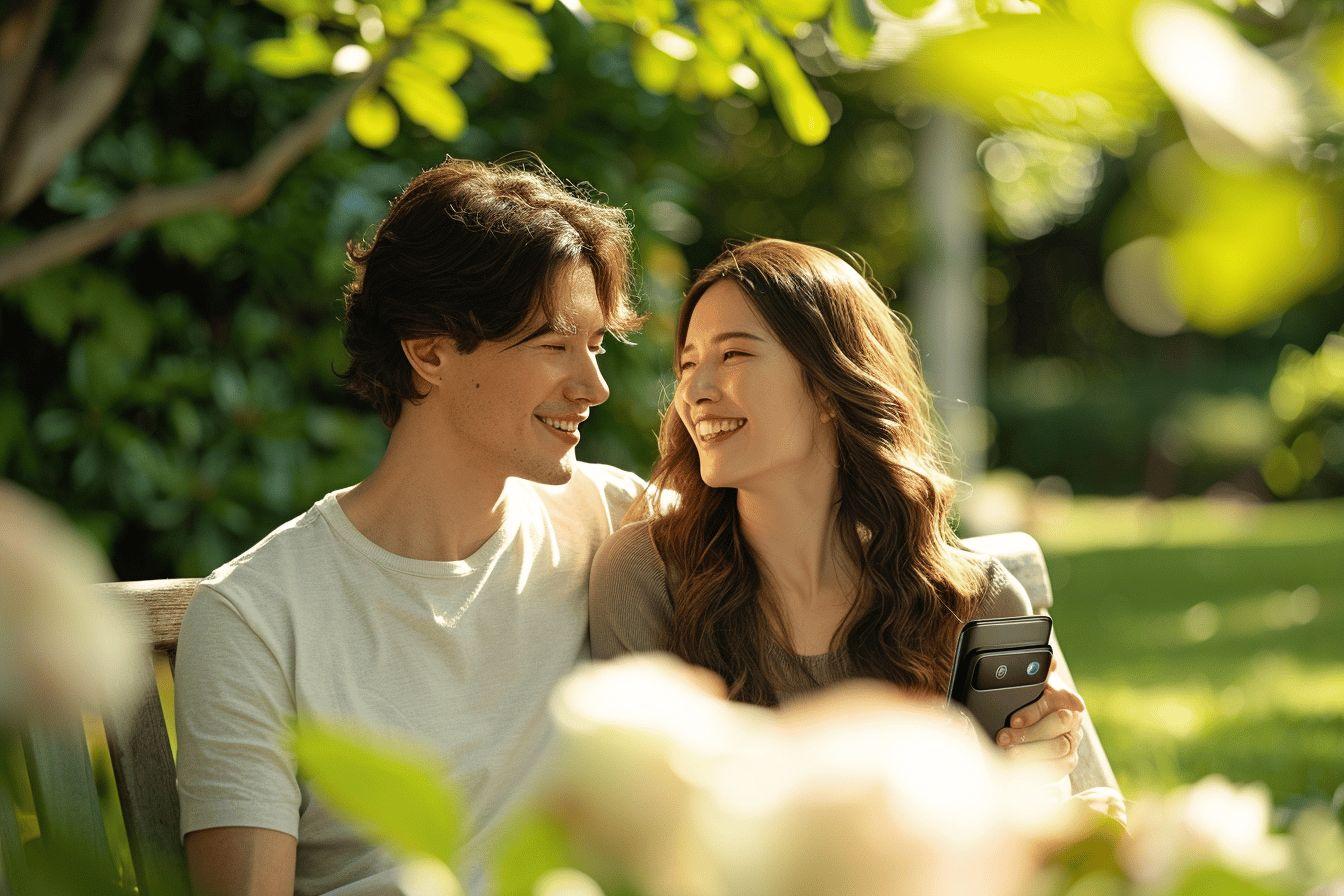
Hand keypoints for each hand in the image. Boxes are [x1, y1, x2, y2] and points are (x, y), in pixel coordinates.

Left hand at [994, 656, 1084, 778]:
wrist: (1041, 719)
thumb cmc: (1031, 697)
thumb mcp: (1032, 683)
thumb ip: (1037, 671)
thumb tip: (1048, 660)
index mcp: (1065, 696)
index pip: (1054, 702)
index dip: (1034, 712)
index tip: (1014, 720)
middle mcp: (1073, 719)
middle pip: (1057, 727)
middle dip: (1029, 734)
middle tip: (1003, 738)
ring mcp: (1073, 741)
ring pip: (1058, 749)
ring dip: (1031, 753)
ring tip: (1007, 754)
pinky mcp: (1069, 761)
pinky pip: (1059, 768)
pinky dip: (1039, 769)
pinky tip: (1020, 769)